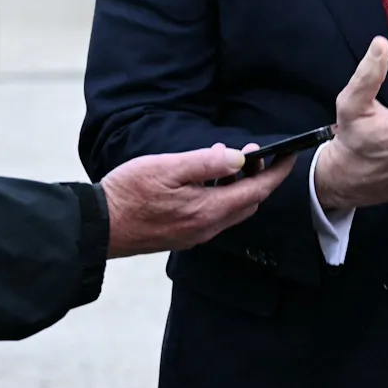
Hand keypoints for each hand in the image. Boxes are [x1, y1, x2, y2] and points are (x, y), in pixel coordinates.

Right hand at [100, 144, 292, 256]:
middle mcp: (207, 228)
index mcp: (208, 210)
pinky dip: (221, 194)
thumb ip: (205, 162)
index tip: (289, 155)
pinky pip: (214, 214)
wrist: (98, 227)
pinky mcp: (182, 235)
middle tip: (256, 152)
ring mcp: (194, 234)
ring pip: (231, 209)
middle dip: (259, 177)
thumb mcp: (167, 168)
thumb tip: (238, 158)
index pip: (256, 191)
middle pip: (248, 203)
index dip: (276, 173)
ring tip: (228, 158)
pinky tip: (206, 177)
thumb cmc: (128, 194)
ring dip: (238, 185)